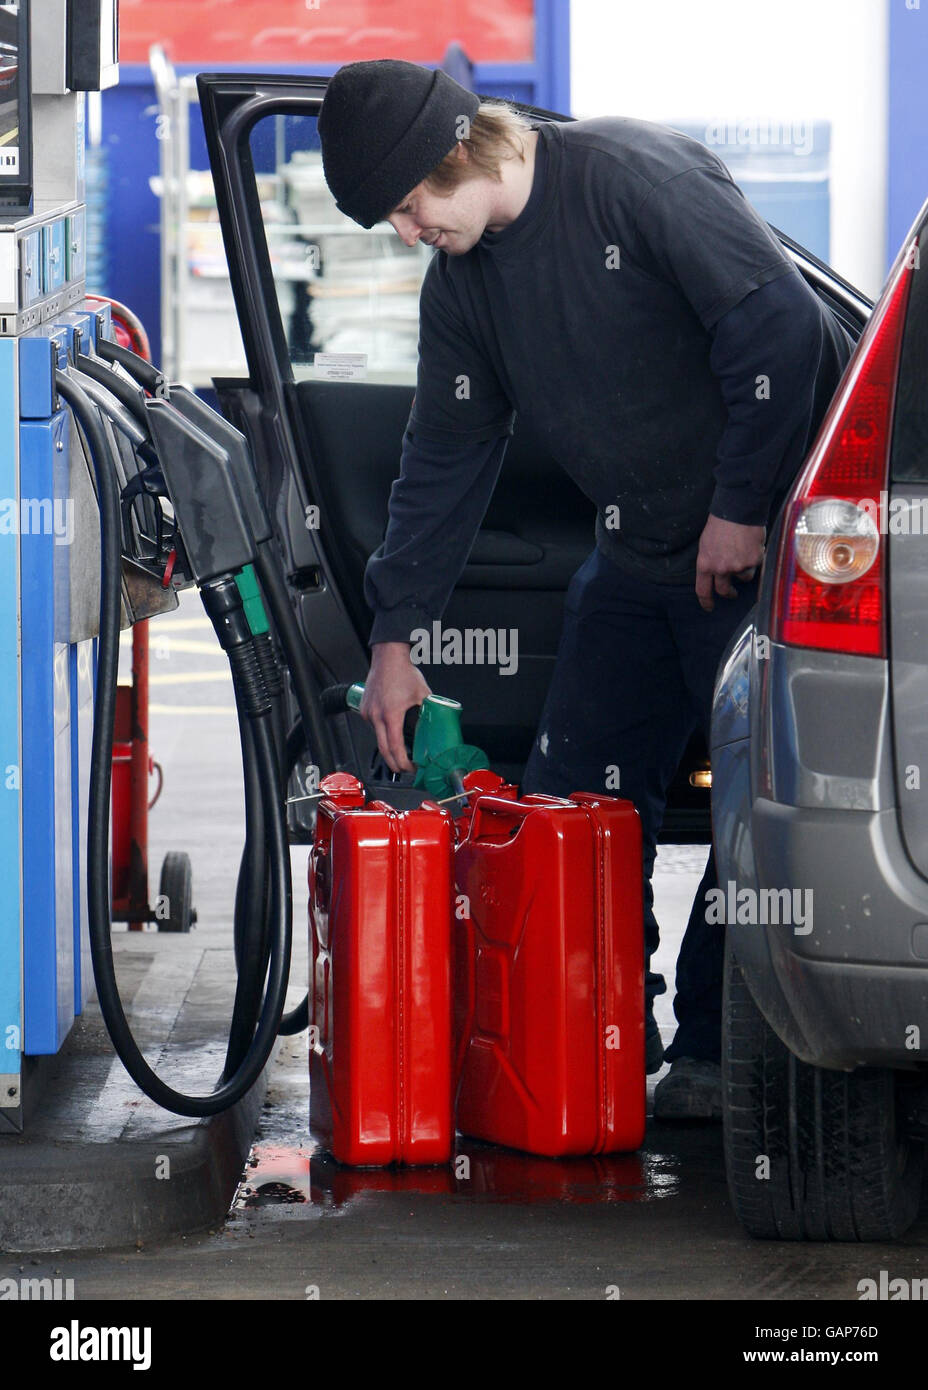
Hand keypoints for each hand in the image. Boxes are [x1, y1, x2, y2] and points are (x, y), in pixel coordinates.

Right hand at [361, 642, 431, 772]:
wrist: (388, 656)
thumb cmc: (404, 672)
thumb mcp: (423, 695)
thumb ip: (428, 712)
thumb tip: (434, 726)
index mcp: (391, 715)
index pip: (395, 747)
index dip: (403, 762)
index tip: (411, 767)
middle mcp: (376, 716)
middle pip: (383, 750)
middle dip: (394, 763)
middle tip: (405, 768)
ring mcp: (368, 713)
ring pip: (377, 738)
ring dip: (388, 746)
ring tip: (401, 749)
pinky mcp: (365, 709)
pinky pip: (373, 726)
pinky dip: (382, 732)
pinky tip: (391, 729)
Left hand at [695, 515, 764, 611]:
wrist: (738, 510)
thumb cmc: (720, 524)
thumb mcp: (706, 544)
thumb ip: (710, 561)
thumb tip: (715, 574)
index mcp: (705, 564)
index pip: (703, 590)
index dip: (706, 601)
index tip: (709, 607)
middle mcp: (721, 569)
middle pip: (724, 590)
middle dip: (729, 594)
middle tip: (732, 593)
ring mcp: (738, 566)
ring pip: (743, 578)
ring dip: (744, 569)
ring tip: (744, 551)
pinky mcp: (754, 561)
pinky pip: (756, 566)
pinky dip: (755, 558)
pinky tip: (752, 545)